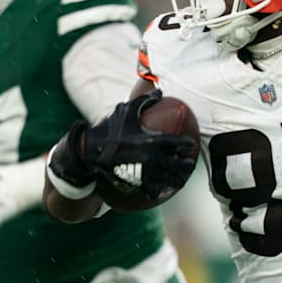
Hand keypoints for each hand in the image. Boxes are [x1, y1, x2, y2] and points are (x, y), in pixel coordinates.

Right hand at [79, 89, 196, 198]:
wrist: (90, 150)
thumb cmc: (109, 128)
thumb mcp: (126, 109)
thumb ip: (145, 100)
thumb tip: (160, 90)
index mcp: (152, 139)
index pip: (176, 143)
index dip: (186, 145)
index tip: (191, 146)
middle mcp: (152, 157)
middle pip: (176, 164)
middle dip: (186, 166)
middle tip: (190, 166)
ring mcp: (144, 171)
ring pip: (167, 179)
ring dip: (176, 181)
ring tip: (180, 181)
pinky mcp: (135, 182)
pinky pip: (152, 189)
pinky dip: (158, 191)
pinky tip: (161, 192)